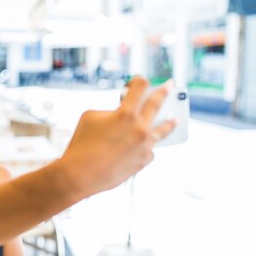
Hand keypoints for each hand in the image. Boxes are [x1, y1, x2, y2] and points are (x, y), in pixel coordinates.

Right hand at [61, 76, 174, 196]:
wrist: (80, 174)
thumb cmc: (81, 143)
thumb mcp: (90, 117)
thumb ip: (109, 111)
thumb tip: (120, 113)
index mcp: (126, 113)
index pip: (139, 87)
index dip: (138, 81)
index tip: (139, 81)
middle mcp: (140, 128)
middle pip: (156, 104)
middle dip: (164, 92)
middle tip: (170, 86)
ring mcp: (144, 145)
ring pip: (163, 130)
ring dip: (169, 122)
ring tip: (175, 119)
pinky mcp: (143, 161)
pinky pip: (149, 150)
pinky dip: (144, 147)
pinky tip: (141, 147)